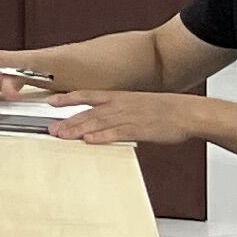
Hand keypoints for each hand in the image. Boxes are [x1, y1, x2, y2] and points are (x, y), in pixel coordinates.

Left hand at [55, 88, 214, 147]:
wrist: (186, 112)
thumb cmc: (164, 109)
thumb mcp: (135, 102)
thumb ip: (117, 109)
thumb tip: (101, 117)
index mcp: (119, 97)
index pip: (87, 95)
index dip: (68, 98)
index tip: (51, 101)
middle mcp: (120, 105)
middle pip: (88, 113)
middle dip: (68, 121)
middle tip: (50, 129)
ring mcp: (128, 117)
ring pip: (98, 123)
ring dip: (78, 130)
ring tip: (62, 135)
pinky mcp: (139, 130)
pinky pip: (116, 134)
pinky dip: (102, 137)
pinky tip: (89, 141)